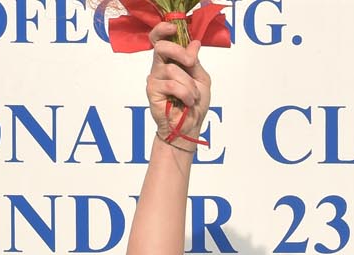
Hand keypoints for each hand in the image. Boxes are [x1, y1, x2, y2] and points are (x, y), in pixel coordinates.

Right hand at [146, 23, 210, 141]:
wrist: (189, 128)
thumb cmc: (194, 105)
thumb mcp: (202, 80)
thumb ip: (196, 62)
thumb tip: (194, 44)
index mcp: (171, 61)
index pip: (161, 40)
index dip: (163, 30)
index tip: (173, 28)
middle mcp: (160, 67)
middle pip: (162, 47)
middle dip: (180, 52)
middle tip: (191, 64)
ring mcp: (154, 79)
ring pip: (171, 69)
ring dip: (189, 85)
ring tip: (193, 97)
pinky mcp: (152, 91)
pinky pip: (170, 85)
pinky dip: (185, 94)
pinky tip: (188, 102)